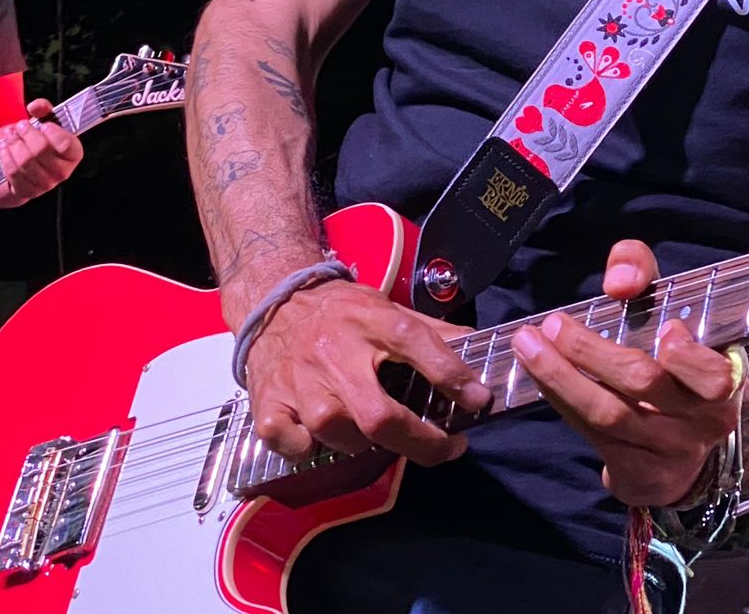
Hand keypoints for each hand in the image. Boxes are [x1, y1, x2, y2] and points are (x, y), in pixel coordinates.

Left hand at [0, 99, 82, 207]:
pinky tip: (4, 148)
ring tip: (10, 134)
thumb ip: (44, 110)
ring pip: (24, 162)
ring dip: (13, 144)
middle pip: (41, 151)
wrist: (30, 165)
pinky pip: (13, 173)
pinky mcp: (28, 191)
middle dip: (27, 134)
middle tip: (20, 125)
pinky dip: (6, 157)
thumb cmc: (43, 141)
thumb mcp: (47, 122)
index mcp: (74, 154)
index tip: (44, 124)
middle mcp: (63, 172)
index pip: (67, 144)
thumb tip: (35, 106)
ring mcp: (45, 184)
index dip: (54, 133)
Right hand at [244, 278, 492, 467]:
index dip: (451, 374)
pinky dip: (308, 448)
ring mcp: (300, 381)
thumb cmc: (340, 311)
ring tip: (371, 430)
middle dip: (419, 441)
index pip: (416, 343)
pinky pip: (293, 445)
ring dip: (361, 442)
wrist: (274, 300)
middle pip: (378, 415)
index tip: (479, 400)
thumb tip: (476, 347)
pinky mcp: (269, 403)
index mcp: (370, 320)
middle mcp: (335, 352)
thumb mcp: (387, 308)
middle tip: (445, 447)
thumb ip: (430, 332)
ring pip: (337, 434)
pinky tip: (318, 437)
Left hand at [510, 239, 742, 507]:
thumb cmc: (677, 360)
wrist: (691, 444)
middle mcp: (700, 421)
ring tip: (527, 345)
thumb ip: (642, 273)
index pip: (714, 375)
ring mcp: (668, 452)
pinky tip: (540, 375)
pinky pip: (592, 434)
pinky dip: (561, 400)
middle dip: (592, 352)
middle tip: (552, 325)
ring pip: (609, 414)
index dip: (691, 358)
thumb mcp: (672, 309)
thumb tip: (619, 281)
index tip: (668, 332)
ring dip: (560, 378)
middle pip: (644, 384)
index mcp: (724, 379)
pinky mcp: (638, 474)